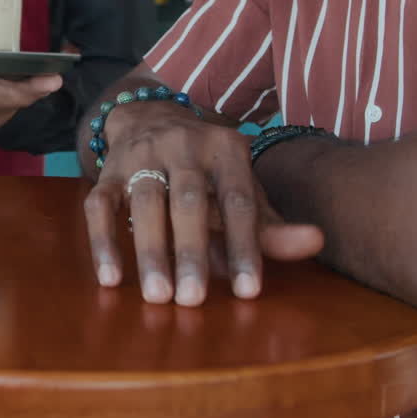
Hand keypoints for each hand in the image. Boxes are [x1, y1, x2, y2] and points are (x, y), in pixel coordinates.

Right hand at [83, 103, 322, 305]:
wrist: (150, 117)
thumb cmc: (207, 170)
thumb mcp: (242, 188)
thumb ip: (271, 223)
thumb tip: (317, 243)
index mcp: (226, 148)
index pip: (238, 201)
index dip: (244, 246)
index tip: (248, 291)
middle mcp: (184, 145)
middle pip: (189, 200)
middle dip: (192, 251)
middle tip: (194, 300)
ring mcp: (142, 155)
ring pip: (145, 203)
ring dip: (151, 251)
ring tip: (158, 296)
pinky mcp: (108, 171)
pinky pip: (99, 205)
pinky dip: (103, 241)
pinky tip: (110, 278)